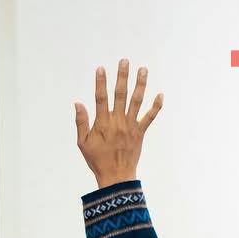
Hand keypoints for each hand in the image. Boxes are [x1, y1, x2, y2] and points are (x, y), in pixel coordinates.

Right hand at [75, 59, 163, 188]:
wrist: (116, 177)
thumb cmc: (97, 160)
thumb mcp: (83, 143)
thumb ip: (81, 122)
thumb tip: (78, 103)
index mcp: (102, 124)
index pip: (100, 99)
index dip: (100, 83)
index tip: (101, 69)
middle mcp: (117, 122)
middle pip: (120, 95)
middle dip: (122, 77)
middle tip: (124, 61)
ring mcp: (130, 127)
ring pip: (136, 102)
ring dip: (140, 85)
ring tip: (143, 70)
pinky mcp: (140, 133)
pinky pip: (150, 118)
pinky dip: (156, 107)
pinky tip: (160, 95)